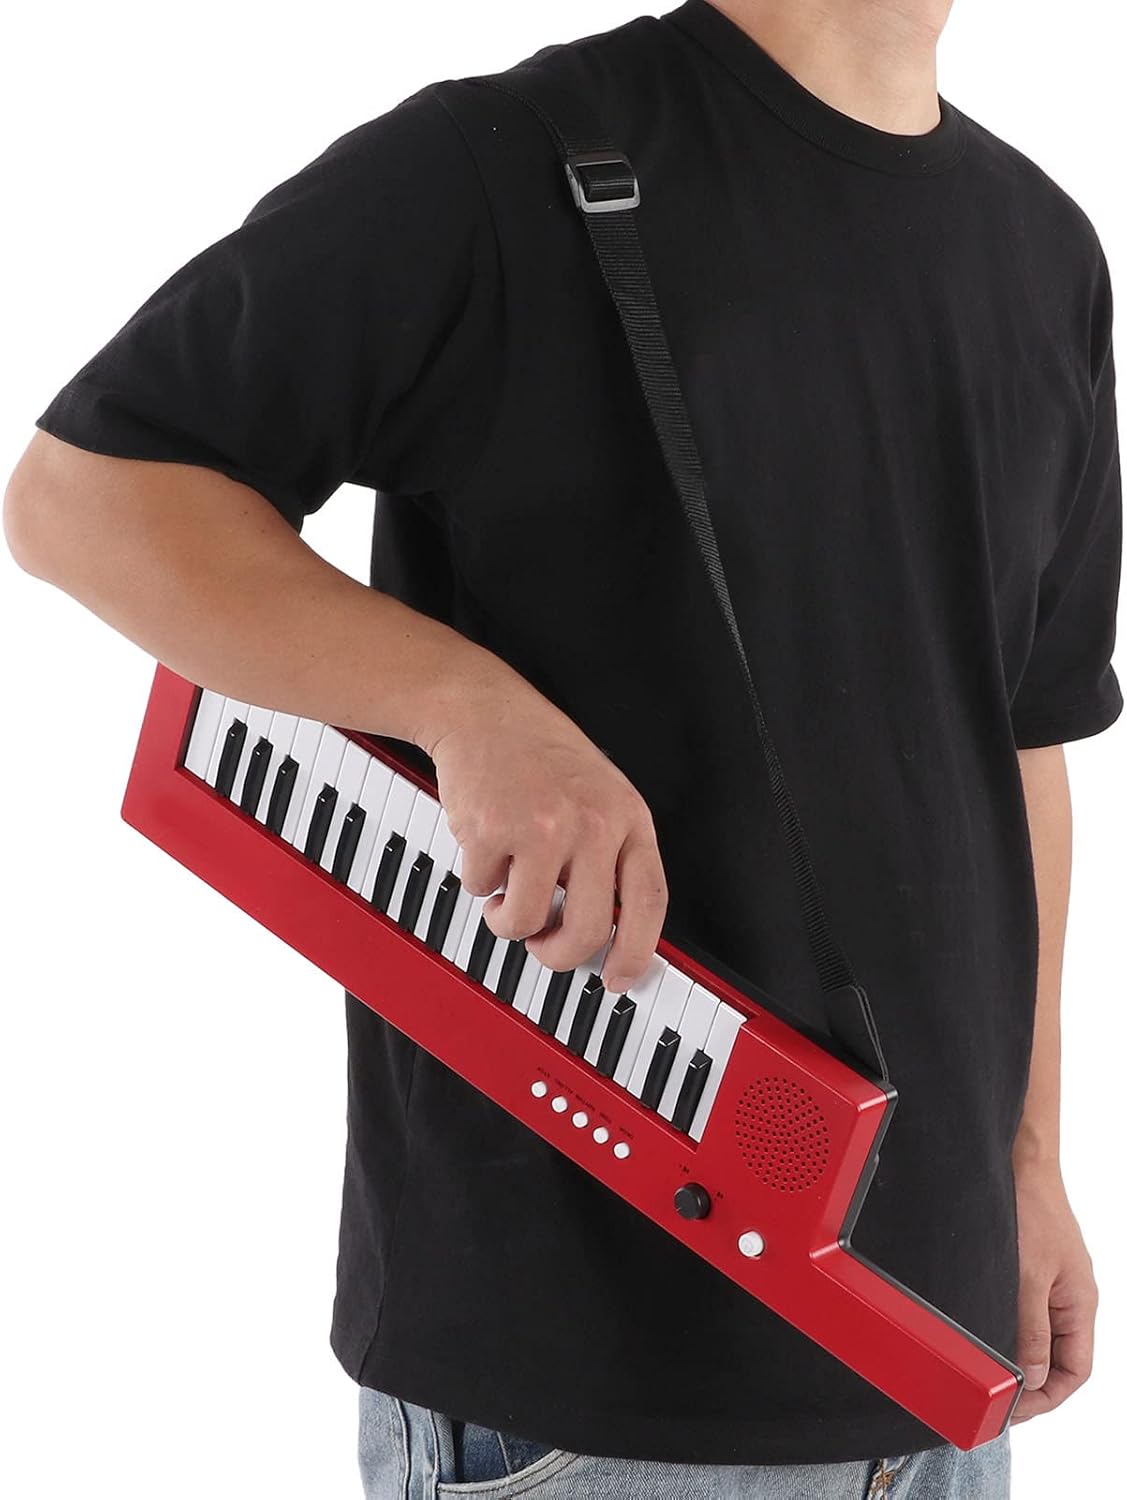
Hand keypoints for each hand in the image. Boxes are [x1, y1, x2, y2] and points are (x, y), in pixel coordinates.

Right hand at [424, 659, 666, 992]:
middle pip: (585, 929)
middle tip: (543, 946)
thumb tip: (607, 931)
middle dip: (557, 954)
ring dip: (508, 920)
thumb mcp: (600, 794)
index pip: (648, 902)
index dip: (636, 952)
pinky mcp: (491, 830)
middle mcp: (591, 824)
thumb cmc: (540, 753)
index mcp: (627, 817)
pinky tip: (484, 846)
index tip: (620, 979)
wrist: (483, 709)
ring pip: (526, 922)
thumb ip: (610, 853)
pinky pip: (482, 891)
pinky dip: (477, 881)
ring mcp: (542, 827)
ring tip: (504, 890)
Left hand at [1010, 1157, 1097, 1422]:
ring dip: (1020, 1358)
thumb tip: (1034, 1381)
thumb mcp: (1028, 1277)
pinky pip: (1028, 1311)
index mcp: (1081, 1304)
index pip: (1076, 1372)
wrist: (1018, 1158)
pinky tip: (987, 1334)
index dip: (1048, 1398)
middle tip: (997, 1400)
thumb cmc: (1030, 1207)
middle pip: (1060, 1359)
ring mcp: (1053, 1281)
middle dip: (1032, 1385)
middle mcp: (1071, 1297)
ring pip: (1042, 1336)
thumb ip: (1032, 1331)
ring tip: (989, 1374)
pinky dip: (1011, 1330)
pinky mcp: (1033, 1266)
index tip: (1015, 1410)